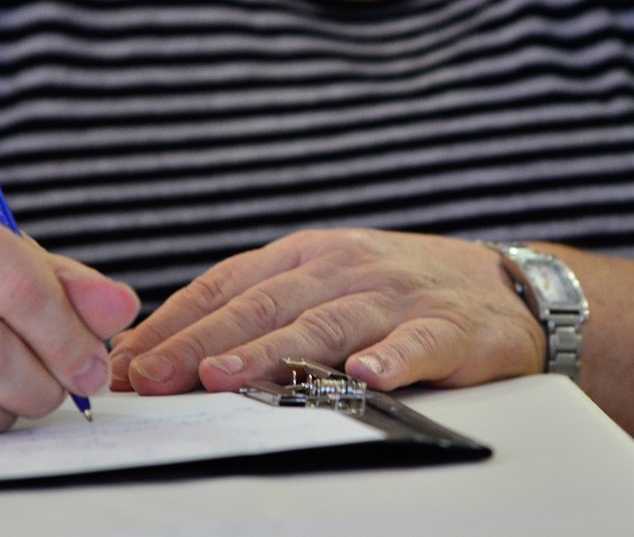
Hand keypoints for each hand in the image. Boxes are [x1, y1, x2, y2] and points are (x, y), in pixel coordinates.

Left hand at [108, 229, 542, 394]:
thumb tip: (172, 349)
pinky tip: (366, 378)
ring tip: (223, 376)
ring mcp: (393, 296)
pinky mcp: (446, 328)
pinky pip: (415, 345)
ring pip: (323, 325)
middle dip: (200, 342)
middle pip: (262, 305)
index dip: (175, 322)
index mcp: (306, 255)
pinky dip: (390, 360)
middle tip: (152, 376)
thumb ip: (261, 308)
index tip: (128, 359)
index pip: (226, 285)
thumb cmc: (397, 290)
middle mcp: (342, 268)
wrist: (504, 286)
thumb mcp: (325, 282)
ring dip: (269, 351)